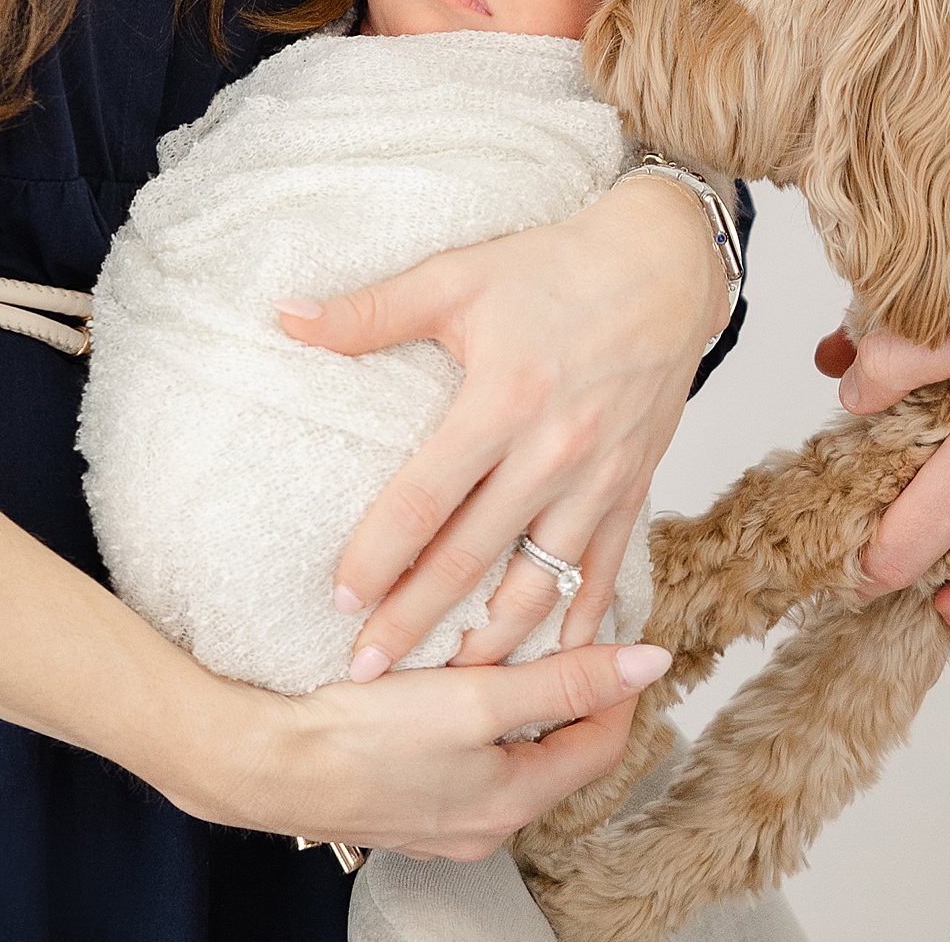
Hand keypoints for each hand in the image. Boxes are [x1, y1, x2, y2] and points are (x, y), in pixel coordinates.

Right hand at [173, 642, 672, 859]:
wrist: (261, 762)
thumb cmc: (361, 735)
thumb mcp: (480, 699)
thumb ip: (568, 682)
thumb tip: (649, 664)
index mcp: (512, 804)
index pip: (602, 745)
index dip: (618, 689)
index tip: (618, 639)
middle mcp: (483, 824)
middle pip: (558, 752)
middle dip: (571, 695)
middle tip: (569, 635)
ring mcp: (441, 819)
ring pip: (509, 754)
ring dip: (520, 705)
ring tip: (513, 649)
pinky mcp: (403, 801)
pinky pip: (464, 759)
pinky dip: (475, 720)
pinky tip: (455, 683)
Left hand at [279, 177, 726, 677]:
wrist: (665, 266)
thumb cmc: (558, 268)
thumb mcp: (459, 276)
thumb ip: (371, 310)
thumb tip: (284, 317)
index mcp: (502, 402)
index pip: (425, 501)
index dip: (378, 557)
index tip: (339, 600)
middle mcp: (554, 452)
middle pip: (472, 559)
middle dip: (416, 623)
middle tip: (366, 670)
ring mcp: (600, 478)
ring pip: (542, 583)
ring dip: (494, 641)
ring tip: (449, 683)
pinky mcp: (635, 487)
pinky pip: (605, 572)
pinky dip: (580, 624)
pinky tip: (551, 663)